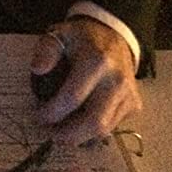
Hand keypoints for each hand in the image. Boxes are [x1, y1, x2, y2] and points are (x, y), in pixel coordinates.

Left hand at [30, 16, 141, 144]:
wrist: (114, 35)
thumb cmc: (82, 38)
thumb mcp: (60, 34)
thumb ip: (47, 50)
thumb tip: (37, 69)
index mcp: (96, 61)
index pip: (73, 97)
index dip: (53, 112)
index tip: (38, 116)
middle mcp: (116, 81)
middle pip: (94, 121)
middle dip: (69, 134)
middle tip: (50, 133)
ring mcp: (129, 95)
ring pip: (105, 130)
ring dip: (80, 137)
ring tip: (61, 133)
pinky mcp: (135, 105)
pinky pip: (113, 127)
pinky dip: (94, 133)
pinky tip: (78, 128)